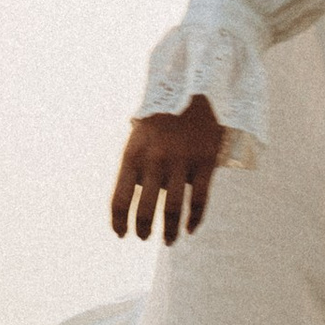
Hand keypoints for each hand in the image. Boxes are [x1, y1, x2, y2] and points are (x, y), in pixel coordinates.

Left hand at [111, 95, 225, 243]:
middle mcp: (155, 160)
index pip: (120, 198)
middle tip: (145, 238)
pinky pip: (200, 200)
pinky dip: (195, 219)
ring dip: (169, 231)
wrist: (195, 84)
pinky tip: (191, 227)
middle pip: (145, 209)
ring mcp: (182, 161)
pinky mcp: (205, 161)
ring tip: (168, 240)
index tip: (121, 234)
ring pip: (173, 209)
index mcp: (133, 153)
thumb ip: (136, 163)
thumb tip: (135, 196)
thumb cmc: (163, 113)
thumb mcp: (140, 133)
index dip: (119, 222)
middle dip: (143, 229)